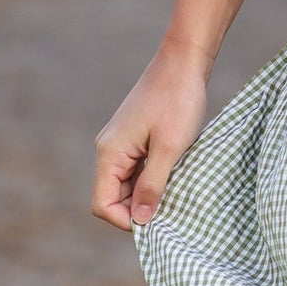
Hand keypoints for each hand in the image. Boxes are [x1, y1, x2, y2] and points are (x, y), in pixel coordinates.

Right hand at [92, 41, 210, 230]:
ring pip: (127, 185)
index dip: (126, 221)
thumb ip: (152, 186)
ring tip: (176, 193)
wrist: (183, 63)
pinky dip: (152, 180)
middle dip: (138, 210)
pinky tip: (175, 178)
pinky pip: (136, 171)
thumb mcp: (169, 148)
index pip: (102, 204)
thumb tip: (140, 222)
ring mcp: (121, 144)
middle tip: (171, 210)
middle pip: (113, 197)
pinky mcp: (135, 139)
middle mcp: (109, 150)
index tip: (157, 222)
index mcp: (110, 153)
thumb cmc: (177, 102)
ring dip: (147, 195)